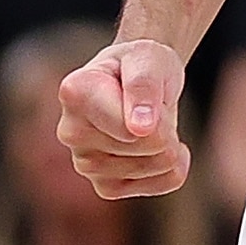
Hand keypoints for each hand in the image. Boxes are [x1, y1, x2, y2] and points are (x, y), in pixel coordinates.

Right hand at [59, 39, 191, 197]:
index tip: (147, 88)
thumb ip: (143, 85)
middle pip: (150, 145)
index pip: (131, 127)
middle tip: (149, 104)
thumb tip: (140, 129)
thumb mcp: (148, 57)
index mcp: (74, 93)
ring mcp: (85, 165)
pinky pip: (164, 182)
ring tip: (148, 121)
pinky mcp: (106, 187)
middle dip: (164, 124)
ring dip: (169, 141)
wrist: (137, 79)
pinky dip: (175, 164)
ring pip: (159, 164)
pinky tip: (158, 145)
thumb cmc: (141, 63)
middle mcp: (71, 133)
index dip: (156, 111)